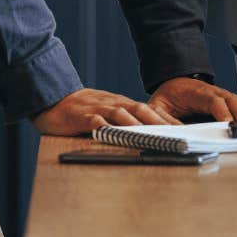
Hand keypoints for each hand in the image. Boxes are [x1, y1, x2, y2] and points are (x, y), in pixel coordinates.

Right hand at [31, 87, 180, 135]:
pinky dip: (107, 129)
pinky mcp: (82, 117)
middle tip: (177, 134)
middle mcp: (113, 104)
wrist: (52, 99)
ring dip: (139, 125)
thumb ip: (123, 120)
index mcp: (121, 104)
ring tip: (154, 136)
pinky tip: (115, 136)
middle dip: (160, 122)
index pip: (149, 110)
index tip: (184, 130)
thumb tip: (147, 133)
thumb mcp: (106, 112)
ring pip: (122, 115)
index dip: (167, 119)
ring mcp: (98, 109)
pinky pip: (96, 123)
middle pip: (141, 110)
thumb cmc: (81, 111)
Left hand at [147, 77, 236, 128]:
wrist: (175, 81)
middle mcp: (215, 92)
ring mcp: (225, 96)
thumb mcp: (158, 105)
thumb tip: (172, 131)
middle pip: (233, 102)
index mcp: (198, 93)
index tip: (229, 123)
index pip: (213, 100)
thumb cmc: (168, 96)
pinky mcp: (231, 102)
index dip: (223, 112)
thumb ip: (162, 117)